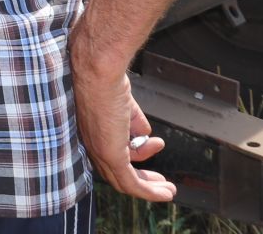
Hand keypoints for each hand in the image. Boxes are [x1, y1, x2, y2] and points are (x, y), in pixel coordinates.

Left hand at [70, 33, 173, 202]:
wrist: (99, 68)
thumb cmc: (106, 77)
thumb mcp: (125, 104)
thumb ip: (133, 121)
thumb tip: (146, 135)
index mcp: (92, 132)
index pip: (111, 154)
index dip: (134, 158)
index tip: (151, 150)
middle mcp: (92, 145)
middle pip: (117, 173)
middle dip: (142, 179)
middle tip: (160, 182)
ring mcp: (100, 151)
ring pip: (125, 183)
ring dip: (149, 189)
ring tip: (169, 191)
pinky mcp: (111, 154)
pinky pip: (132, 183)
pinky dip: (149, 192)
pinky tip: (165, 193)